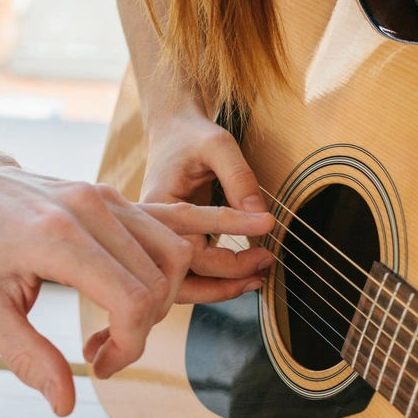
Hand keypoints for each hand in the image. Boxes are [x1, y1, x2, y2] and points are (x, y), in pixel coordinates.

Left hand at [0, 162, 272, 416]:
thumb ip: (28, 358)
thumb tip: (67, 403)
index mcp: (59, 238)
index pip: (133, 300)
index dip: (130, 345)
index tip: (102, 366)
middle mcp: (93, 210)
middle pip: (161, 280)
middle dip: (145, 327)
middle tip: (108, 351)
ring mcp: (109, 198)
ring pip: (175, 252)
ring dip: (166, 295)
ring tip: (128, 321)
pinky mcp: (116, 196)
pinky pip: (171, 224)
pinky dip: (191, 248)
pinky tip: (223, 248)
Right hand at [142, 110, 272, 300]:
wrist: (173, 129)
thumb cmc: (192, 134)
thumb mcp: (218, 145)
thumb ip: (239, 178)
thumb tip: (261, 217)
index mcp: (156, 207)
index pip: (189, 250)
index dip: (229, 256)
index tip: (266, 237)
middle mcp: (150, 230)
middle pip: (180, 277)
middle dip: (225, 281)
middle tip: (263, 269)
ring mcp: (159, 238)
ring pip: (181, 282)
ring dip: (219, 288)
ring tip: (256, 279)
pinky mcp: (172, 241)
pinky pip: (188, 271)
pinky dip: (215, 279)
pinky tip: (244, 274)